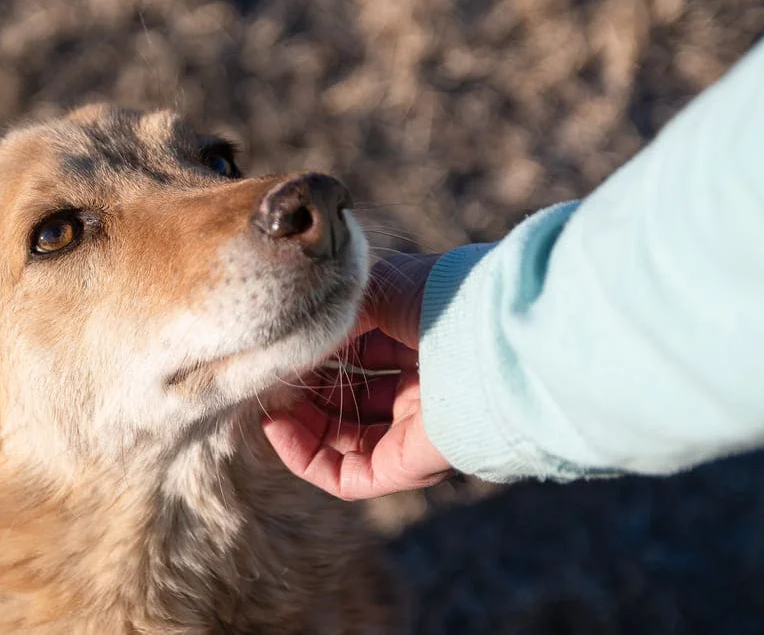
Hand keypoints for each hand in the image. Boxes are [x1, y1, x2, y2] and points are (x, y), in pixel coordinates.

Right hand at [263, 254, 454, 499]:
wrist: (495, 337)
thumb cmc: (446, 298)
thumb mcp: (381, 287)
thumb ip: (337, 311)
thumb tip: (295, 334)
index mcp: (424, 336)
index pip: (361, 351)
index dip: (318, 350)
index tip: (281, 342)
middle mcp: (423, 383)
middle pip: (352, 398)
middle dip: (306, 389)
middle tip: (270, 376)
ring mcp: (417, 427)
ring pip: (346, 439)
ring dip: (300, 426)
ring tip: (267, 403)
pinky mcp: (410, 465)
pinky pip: (349, 475)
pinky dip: (308, 458)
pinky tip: (278, 430)